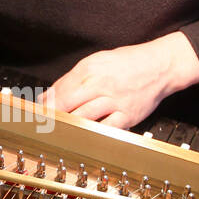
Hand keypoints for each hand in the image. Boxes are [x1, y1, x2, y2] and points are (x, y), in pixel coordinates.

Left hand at [50, 33, 198, 128]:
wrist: (161, 65)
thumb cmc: (128, 63)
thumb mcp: (96, 62)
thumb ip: (71, 80)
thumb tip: (48, 96)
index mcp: (90, 69)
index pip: (60, 90)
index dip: (46, 105)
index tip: (37, 115)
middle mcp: (101, 84)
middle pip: (68, 104)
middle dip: (53, 117)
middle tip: (43, 127)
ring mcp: (115, 101)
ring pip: (84, 117)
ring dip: (69, 126)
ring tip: (60, 133)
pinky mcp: (128, 115)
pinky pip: (107, 129)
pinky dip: (93, 133)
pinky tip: (85, 136)